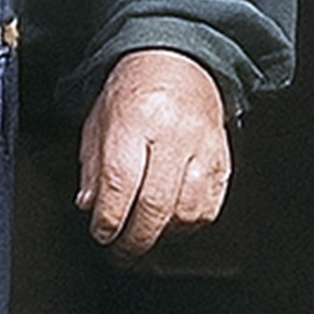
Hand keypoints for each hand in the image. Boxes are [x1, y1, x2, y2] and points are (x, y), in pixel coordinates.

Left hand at [76, 50, 230, 256]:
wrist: (178, 63)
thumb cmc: (134, 92)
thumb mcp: (99, 121)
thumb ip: (93, 167)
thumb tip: (90, 206)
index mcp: (136, 119)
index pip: (120, 182)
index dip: (109, 218)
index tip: (102, 233)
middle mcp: (174, 134)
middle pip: (155, 203)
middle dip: (135, 237)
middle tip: (121, 250)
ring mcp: (204, 148)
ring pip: (187, 211)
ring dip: (163, 234)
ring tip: (145, 237)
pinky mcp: (223, 159)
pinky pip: (210, 206)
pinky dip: (189, 224)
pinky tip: (172, 224)